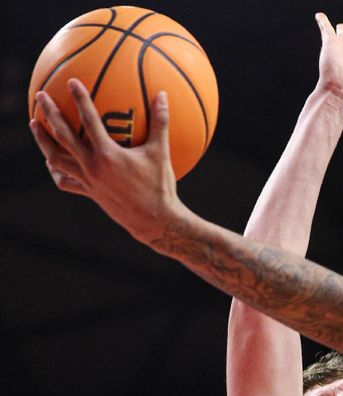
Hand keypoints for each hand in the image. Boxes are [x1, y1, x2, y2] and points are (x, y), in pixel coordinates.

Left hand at [30, 79, 182, 242]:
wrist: (154, 220)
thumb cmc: (160, 186)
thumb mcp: (162, 152)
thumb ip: (161, 122)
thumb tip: (162, 94)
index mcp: (107, 155)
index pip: (89, 121)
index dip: (80, 99)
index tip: (72, 81)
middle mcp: (92, 167)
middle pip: (62, 137)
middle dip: (48, 114)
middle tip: (40, 96)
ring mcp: (88, 181)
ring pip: (56, 159)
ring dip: (43, 141)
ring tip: (34, 125)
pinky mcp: (89, 193)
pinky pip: (65, 181)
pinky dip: (56, 170)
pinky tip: (52, 162)